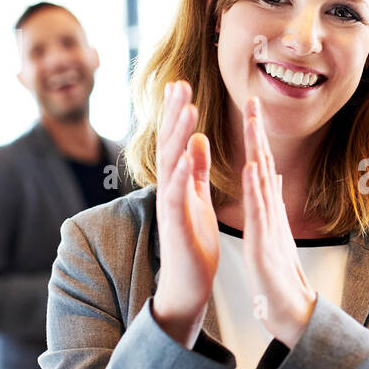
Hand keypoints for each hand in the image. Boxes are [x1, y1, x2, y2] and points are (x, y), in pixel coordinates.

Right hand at [152, 81, 219, 348]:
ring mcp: (170, 207)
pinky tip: (185, 156)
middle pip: (170, 145)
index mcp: (178, 183)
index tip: (181, 85)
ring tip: (187, 108)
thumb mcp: (198, 198)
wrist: (189, 285)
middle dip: (175, 114)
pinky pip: (176, 196)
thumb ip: (197, 169)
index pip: (177, 141)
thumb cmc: (194, 244)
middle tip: (180, 83)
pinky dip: (180, 175)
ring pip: (171, 166)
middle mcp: (170, 191)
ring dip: (178, 136)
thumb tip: (196, 138)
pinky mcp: (176, 226)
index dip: (178, 114)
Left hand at [240, 96, 316, 347]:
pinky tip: (253, 168)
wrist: (292, 310)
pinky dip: (257, 187)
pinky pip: (261, 211)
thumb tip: (273, 176)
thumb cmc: (281, 277)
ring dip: (258, 150)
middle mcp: (272, 212)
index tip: (250, 109)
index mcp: (269, 210)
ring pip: (264, 181)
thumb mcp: (274, 232)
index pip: (261, 166)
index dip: (255, 137)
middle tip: (253, 100)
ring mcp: (271, 225)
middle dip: (257, 132)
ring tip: (252, 122)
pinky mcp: (266, 242)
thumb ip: (273, 203)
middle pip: (264, 164)